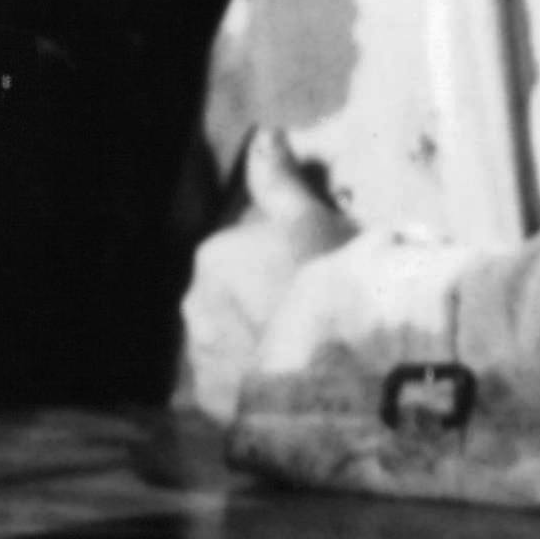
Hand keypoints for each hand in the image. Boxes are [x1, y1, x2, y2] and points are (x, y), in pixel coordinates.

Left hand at [179, 131, 354, 389]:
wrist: (344, 372)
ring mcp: (200, 356)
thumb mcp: (316, 222)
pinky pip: (233, 387)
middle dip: (263, 301)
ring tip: (307, 357)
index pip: (245, 251)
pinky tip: (291, 387)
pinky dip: (254, 384)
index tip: (320, 275)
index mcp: (214, 255)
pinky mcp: (214, 402)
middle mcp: (194, 303)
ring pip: (228, 340)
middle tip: (316, 315)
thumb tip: (262, 136)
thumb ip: (281, 181)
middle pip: (231, 295)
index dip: (288, 261)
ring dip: (255, 343)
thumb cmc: (336, 284)